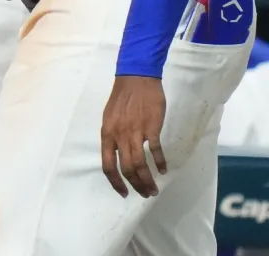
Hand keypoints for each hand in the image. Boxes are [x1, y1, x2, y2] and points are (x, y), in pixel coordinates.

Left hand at [101, 75, 167, 196]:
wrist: (136, 79)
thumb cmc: (123, 98)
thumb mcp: (110, 118)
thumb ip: (113, 136)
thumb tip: (117, 154)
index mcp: (107, 134)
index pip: (107, 165)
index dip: (115, 182)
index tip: (123, 192)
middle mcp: (119, 136)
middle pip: (126, 169)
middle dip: (135, 185)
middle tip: (145, 194)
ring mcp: (135, 132)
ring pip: (140, 164)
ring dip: (147, 180)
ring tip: (154, 189)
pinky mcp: (151, 128)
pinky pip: (155, 151)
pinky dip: (160, 163)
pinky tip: (164, 170)